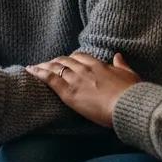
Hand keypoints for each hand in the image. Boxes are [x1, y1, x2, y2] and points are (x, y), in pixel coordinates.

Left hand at [26, 52, 140, 127]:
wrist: (126, 105)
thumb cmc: (131, 93)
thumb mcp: (130, 75)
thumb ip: (122, 64)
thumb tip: (118, 56)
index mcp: (99, 65)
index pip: (80, 57)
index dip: (71, 58)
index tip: (66, 60)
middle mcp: (85, 69)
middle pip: (66, 60)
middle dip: (56, 61)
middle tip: (48, 64)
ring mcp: (76, 80)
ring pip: (55, 67)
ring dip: (44, 66)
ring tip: (35, 67)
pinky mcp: (69, 93)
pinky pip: (50, 79)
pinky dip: (39, 73)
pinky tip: (31, 70)